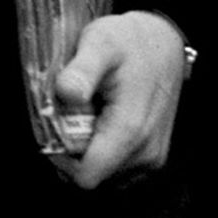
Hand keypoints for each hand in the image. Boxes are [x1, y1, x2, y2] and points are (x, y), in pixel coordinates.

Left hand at [53, 9, 187, 188]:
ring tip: (87, 115)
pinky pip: (115, 169)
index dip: (60, 159)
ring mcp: (151, 158)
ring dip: (86, 151)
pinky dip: (101, 151)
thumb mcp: (100, 43)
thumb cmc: (130, 41)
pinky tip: (100, 122)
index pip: (86, 176)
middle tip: (69, 115)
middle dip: (71, 152)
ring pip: (102, 174)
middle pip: (91, 175)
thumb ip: (82, 70)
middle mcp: (146, 153)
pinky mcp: (152, 157)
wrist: (163, 43)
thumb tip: (66, 93)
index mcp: (130, 131)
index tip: (53, 129)